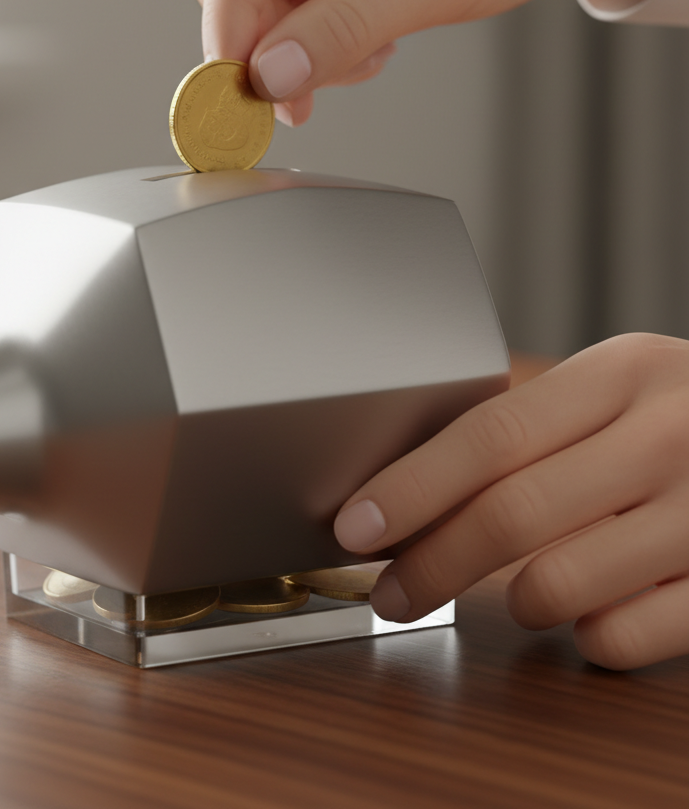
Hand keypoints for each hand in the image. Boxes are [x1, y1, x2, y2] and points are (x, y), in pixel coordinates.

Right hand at [192, 0, 679, 125]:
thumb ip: (342, 28)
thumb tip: (269, 76)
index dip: (227, 15)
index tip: (231, 81)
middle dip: (266, 40)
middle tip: (292, 95)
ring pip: (263, 3)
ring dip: (300, 51)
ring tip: (364, 60)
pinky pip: (295, 14)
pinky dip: (319, 47)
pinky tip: (367, 51)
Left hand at [333, 334, 688, 669]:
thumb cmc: (684, 414)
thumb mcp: (617, 387)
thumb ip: (531, 426)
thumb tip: (406, 485)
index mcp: (621, 375)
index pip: (490, 436)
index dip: (412, 486)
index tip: (356, 524)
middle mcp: (669, 437)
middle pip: (512, 515)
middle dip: (431, 563)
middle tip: (390, 592)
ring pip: (561, 586)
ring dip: (511, 603)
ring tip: (510, 591)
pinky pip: (624, 637)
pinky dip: (586, 634)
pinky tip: (590, 606)